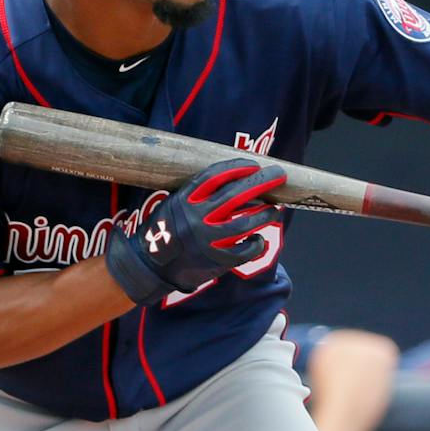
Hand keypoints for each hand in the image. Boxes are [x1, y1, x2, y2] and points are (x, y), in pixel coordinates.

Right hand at [104, 158, 282, 304]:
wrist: (151, 267)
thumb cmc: (164, 231)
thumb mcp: (172, 205)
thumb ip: (196, 194)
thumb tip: (232, 179)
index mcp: (184, 201)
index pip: (215, 177)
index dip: (237, 168)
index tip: (254, 164)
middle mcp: (196, 219)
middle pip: (235, 195)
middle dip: (261, 182)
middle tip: (278, 175)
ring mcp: (207, 241)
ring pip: (244, 223)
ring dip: (264, 214)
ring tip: (274, 209)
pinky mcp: (216, 261)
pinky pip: (244, 250)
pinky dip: (256, 243)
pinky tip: (259, 239)